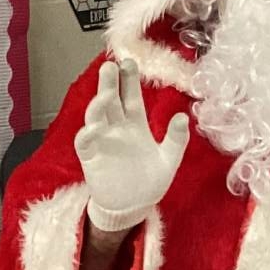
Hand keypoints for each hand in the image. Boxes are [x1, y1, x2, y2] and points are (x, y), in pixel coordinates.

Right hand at [74, 59, 188, 232]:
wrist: (133, 207)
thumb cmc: (149, 182)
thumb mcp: (169, 160)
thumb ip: (176, 140)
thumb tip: (183, 116)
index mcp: (135, 125)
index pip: (131, 96)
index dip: (129, 79)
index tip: (129, 61)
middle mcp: (117, 128)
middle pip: (111, 100)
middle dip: (110, 82)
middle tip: (111, 65)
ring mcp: (103, 141)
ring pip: (96, 116)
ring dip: (99, 103)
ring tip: (107, 94)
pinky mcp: (91, 157)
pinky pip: (85, 142)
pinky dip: (88, 133)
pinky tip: (96, 127)